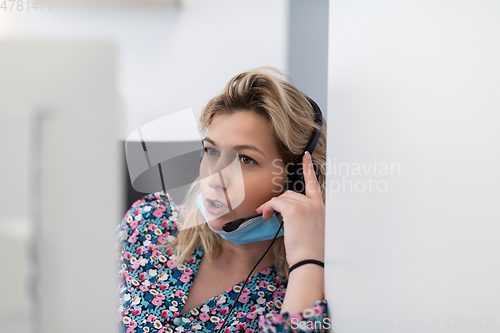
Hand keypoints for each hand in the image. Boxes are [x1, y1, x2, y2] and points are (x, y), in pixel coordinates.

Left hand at [255, 151, 324, 267]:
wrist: (311, 263)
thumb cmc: (311, 252)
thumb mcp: (312, 231)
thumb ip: (304, 217)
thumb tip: (286, 213)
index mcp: (321, 208)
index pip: (314, 184)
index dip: (308, 169)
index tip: (305, 157)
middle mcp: (315, 204)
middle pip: (290, 194)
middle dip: (278, 203)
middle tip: (268, 213)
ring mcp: (305, 206)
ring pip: (282, 198)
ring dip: (271, 206)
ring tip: (266, 216)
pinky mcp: (294, 210)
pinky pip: (275, 203)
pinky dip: (267, 208)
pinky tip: (265, 215)